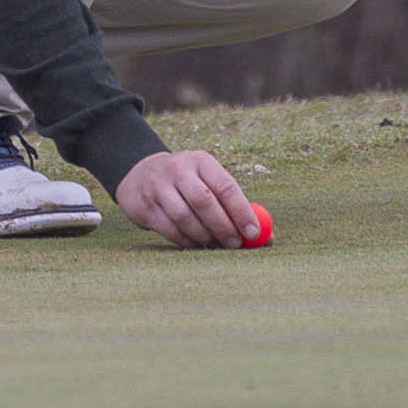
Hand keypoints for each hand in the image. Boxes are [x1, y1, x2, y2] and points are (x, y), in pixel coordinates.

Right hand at [121, 146, 263, 247]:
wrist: (141, 176)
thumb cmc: (189, 185)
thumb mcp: (208, 182)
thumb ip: (235, 206)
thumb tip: (266, 237)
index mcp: (201, 161)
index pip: (225, 185)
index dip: (241, 211)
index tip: (253, 233)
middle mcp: (178, 169)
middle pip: (203, 200)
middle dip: (223, 226)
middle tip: (235, 244)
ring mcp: (158, 187)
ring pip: (184, 217)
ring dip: (204, 236)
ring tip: (215, 245)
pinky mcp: (145, 206)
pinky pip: (169, 230)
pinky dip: (187, 242)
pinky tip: (197, 244)